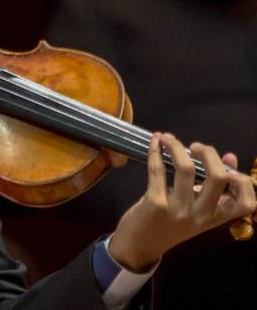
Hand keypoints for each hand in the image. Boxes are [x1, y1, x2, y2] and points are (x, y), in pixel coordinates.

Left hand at [109, 133, 255, 271]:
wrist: (138, 247)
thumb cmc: (167, 225)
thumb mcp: (194, 211)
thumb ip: (210, 188)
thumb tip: (229, 157)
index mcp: (213, 218)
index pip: (246, 204)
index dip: (244, 181)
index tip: (228, 162)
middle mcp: (200, 216)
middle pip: (218, 177)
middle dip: (209, 153)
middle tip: (195, 145)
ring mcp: (178, 210)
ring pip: (186, 168)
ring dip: (176, 146)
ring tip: (168, 138)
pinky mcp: (155, 204)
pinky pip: (158, 170)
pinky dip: (155, 151)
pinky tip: (154, 143)